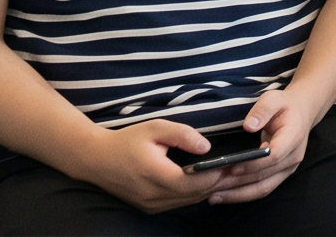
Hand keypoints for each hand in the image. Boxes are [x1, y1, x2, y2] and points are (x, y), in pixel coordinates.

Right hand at [75, 118, 223, 213]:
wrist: (95, 159)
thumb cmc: (126, 140)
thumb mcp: (155, 128)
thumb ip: (183, 135)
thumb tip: (207, 147)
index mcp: (154, 174)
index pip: (195, 182)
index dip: (218, 174)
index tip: (237, 161)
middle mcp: (153, 195)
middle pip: (196, 194)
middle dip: (219, 181)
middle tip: (241, 167)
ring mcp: (150, 205)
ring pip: (189, 201)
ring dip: (209, 189)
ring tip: (229, 172)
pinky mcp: (149, 207)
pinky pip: (179, 202)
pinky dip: (195, 193)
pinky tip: (208, 180)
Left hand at [202, 89, 313, 204]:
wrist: (302, 112)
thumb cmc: (284, 105)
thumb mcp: (274, 98)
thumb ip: (262, 110)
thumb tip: (248, 126)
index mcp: (294, 137)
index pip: (274, 155)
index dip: (253, 164)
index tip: (231, 167)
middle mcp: (294, 157)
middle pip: (266, 177)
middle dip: (239, 185)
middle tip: (212, 188)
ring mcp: (288, 168)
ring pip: (264, 188)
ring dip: (239, 195)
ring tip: (213, 197)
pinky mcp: (281, 174)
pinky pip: (263, 188)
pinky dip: (243, 194)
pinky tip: (224, 195)